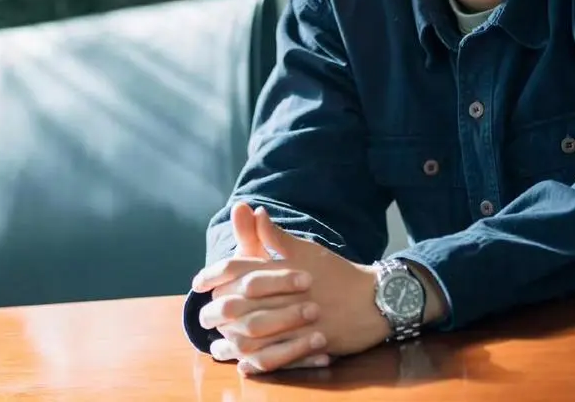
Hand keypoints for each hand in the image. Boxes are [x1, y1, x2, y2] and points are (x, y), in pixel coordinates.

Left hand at [194, 205, 391, 373]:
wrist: (376, 298)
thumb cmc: (337, 273)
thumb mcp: (306, 250)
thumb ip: (274, 236)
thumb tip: (252, 211)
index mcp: (284, 267)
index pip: (239, 267)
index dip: (214, 274)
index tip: (197, 282)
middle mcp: (288, 293)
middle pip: (240, 303)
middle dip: (216, 312)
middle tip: (202, 317)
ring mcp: (300, 320)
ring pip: (255, 334)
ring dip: (231, 341)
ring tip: (216, 346)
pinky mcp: (311, 342)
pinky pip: (278, 356)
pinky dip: (258, 361)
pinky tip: (244, 364)